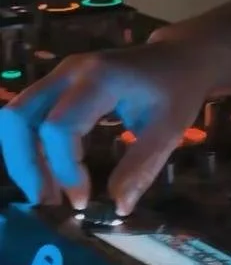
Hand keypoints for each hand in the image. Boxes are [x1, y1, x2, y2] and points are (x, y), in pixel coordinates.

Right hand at [0, 35, 220, 215]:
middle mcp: (70, 72)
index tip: (83, 202)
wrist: (179, 57)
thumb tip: (118, 207)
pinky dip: (31, 149)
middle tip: (46, 202)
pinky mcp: (57, 85)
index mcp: (100, 78)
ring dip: (23, 159)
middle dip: (25, 165)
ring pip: (16, 117)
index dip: (64, 169)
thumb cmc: (177, 90)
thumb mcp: (169, 130)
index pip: (59, 127)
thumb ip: (141, 167)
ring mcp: (60, 75)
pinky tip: (50, 177)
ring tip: (46, 195)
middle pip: (19, 117)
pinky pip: (28, 117)